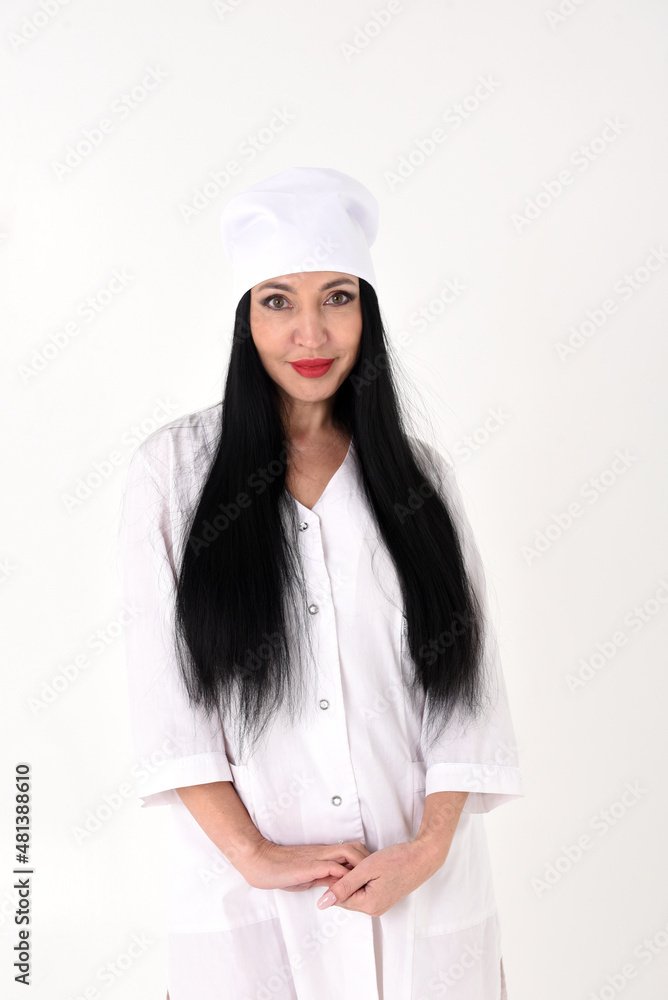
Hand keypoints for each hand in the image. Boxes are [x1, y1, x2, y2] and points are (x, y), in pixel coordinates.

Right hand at [238, 838, 370, 892]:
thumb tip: (336, 886)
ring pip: (346, 853)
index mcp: (322, 854)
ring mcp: (317, 858)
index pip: (350, 850)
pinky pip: (331, 867)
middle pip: (354, 848)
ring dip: (359, 866)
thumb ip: (322, 878)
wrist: (260, 862)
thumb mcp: (306, 875)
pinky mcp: (309, 867)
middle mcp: (323, 852)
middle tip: (373, 876)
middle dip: (367, 860)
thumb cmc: (280, 869)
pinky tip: (348, 885)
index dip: (362, 860)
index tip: (371, 873)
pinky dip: (343, 875)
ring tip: (365, 881)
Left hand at [315, 839, 444, 916]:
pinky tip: (368, 868)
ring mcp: (380, 905)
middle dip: (346, 879)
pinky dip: (363, 880)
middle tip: (353, 862)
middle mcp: (374, 910)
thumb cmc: (397, 860)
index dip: (336, 879)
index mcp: (369, 905)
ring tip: (363, 864)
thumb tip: (324, 902)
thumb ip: (344, 885)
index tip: (338, 864)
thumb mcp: (366, 869)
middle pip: (347, 897)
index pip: (339, 898)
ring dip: (354, 879)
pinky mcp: (384, 898)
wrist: (422, 858)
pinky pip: (365, 892)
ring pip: (356, 893)